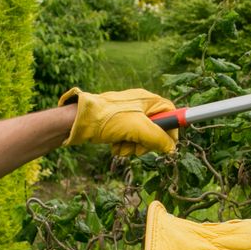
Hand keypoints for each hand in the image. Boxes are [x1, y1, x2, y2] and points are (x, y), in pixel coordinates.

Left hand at [59, 88, 177, 155]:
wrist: (79, 120)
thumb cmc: (108, 118)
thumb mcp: (138, 128)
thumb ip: (158, 138)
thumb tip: (171, 148)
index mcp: (148, 100)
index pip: (170, 113)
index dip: (171, 129)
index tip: (168, 144)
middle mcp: (140, 106)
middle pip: (156, 129)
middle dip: (147, 143)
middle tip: (138, 148)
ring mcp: (128, 115)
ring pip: (142, 137)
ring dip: (133, 147)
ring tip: (121, 146)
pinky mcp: (118, 124)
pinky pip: (129, 139)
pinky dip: (123, 145)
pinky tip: (114, 145)